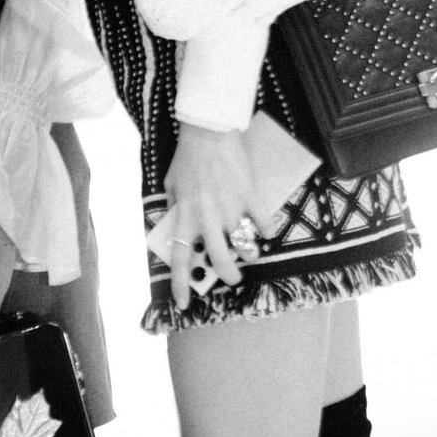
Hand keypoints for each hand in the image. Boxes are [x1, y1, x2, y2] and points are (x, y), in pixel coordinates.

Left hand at [161, 122, 275, 308]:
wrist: (208, 132)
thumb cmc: (187, 158)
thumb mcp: (170, 185)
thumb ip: (173, 209)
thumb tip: (172, 229)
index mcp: (184, 215)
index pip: (179, 258)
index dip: (182, 284)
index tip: (184, 304)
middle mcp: (206, 217)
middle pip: (219, 259)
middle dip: (228, 276)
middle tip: (233, 279)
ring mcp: (230, 208)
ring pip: (245, 245)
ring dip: (250, 253)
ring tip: (250, 251)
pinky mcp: (250, 197)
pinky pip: (264, 223)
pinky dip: (267, 230)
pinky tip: (265, 229)